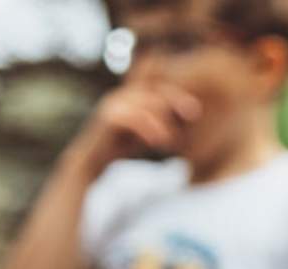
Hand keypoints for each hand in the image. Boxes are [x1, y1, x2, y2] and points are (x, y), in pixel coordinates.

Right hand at [72, 84, 200, 175]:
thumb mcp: (145, 132)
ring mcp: (112, 105)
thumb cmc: (121, 146)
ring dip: (163, 121)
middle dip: (175, 102)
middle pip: (153, 92)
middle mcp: (121, 96)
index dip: (177, 97)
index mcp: (130, 97)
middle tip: (193, 115)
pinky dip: (148, 129)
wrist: (91, 160)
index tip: (196, 112)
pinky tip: (157, 142)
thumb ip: (160, 124)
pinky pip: (132, 118)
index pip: (157, 90)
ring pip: (145, 105)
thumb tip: (185, 123)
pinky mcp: (107, 118)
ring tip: (172, 140)